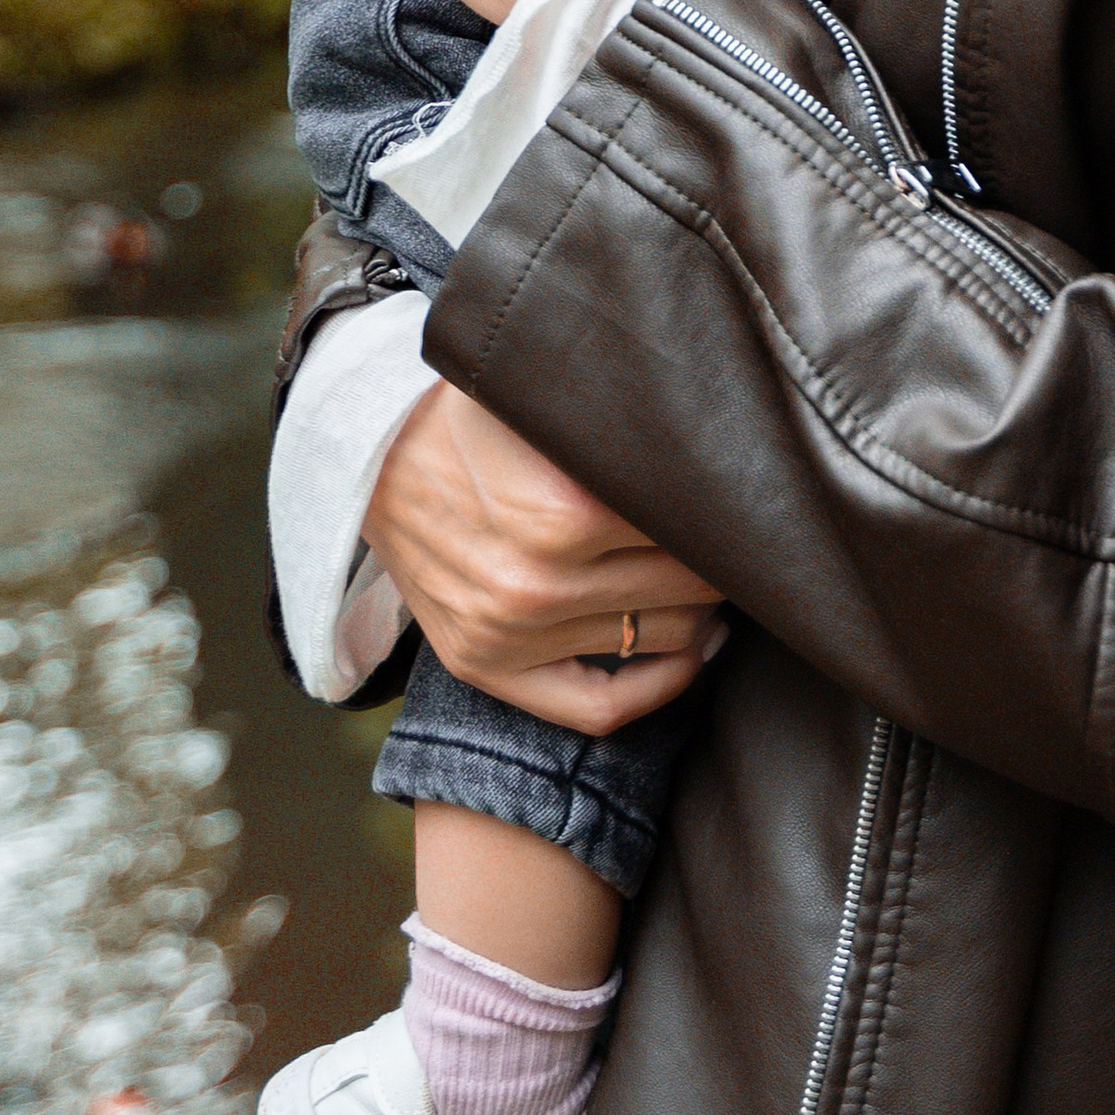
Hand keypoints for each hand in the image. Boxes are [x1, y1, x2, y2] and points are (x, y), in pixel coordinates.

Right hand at [370, 380, 724, 736]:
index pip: (690, 524)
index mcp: (563, 513)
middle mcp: (537, 585)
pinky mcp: (488, 669)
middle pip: (686, 583)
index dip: (730, 507)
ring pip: (661, 638)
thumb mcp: (549, 404)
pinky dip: (661, 687)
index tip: (746, 493)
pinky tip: (692, 652)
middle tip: (739, 535)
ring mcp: (510, 637)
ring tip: (719, 579)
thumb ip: (624, 425)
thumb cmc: (471, 416)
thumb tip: (717, 432)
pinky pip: (600, 709)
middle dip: (723, 558)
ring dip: (704, 612)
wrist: (367, 458)